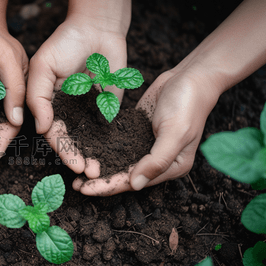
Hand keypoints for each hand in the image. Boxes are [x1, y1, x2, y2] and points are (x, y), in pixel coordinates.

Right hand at [27, 17, 128, 176]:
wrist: (97, 28)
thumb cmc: (64, 43)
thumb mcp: (42, 67)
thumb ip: (37, 97)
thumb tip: (41, 129)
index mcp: (48, 105)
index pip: (53, 133)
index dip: (62, 149)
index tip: (73, 163)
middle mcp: (66, 112)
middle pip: (71, 142)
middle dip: (78, 159)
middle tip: (88, 172)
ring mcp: (86, 111)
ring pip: (88, 140)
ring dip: (93, 156)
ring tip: (99, 170)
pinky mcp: (106, 107)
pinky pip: (106, 128)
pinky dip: (108, 143)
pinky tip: (113, 155)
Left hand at [72, 69, 219, 195]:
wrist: (191, 76)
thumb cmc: (188, 104)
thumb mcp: (175, 133)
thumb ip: (156, 160)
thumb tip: (135, 184)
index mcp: (171, 167)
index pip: (134, 181)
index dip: (108, 186)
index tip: (85, 189)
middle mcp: (157, 160)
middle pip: (123, 175)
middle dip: (99, 181)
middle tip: (74, 185)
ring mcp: (146, 145)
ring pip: (118, 161)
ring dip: (99, 166)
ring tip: (76, 171)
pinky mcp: (137, 130)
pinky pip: (117, 143)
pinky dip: (102, 148)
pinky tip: (86, 150)